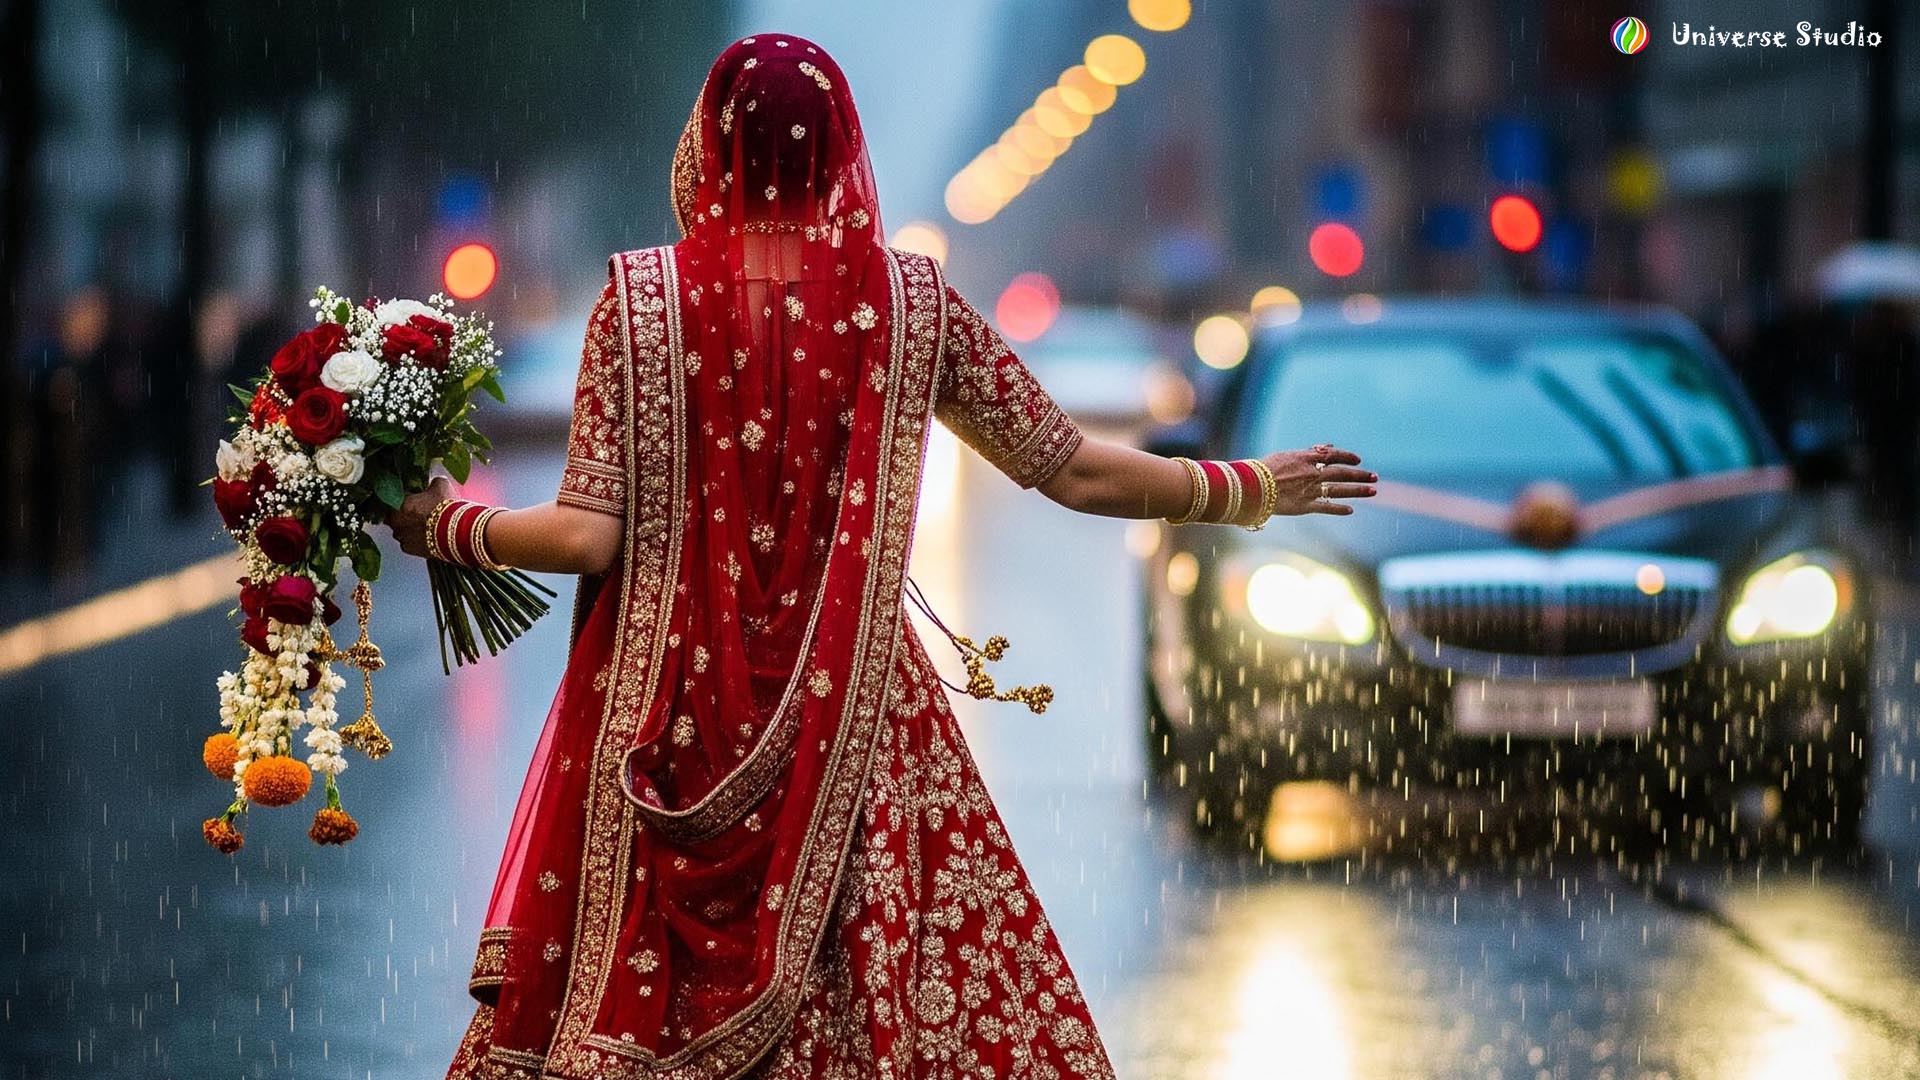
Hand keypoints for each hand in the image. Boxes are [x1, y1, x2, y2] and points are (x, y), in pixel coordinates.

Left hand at [388, 476, 454, 557]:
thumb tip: (433, 483)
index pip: (392, 498)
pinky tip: (428, 536)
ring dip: (410, 528)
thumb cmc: (446, 507)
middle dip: (404, 514)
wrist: (455, 532)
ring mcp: (401, 537)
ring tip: (427, 525)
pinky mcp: (410, 550)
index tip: (414, 498)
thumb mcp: (441, 485)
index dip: (404, 498)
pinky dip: (416, 540)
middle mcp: (395, 522)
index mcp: (398, 503)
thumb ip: (432, 483)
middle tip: (419, 512)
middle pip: (394, 516)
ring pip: (401, 531)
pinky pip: (409, 543)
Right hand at [1260, 444, 1375, 515]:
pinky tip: (1350, 510)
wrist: (1251, 486)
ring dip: (1358, 490)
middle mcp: (1312, 473)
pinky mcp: (1304, 506)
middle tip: (1374, 477)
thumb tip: (1328, 446)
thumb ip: (1309, 452)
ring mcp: (1310, 490)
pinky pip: (1326, 507)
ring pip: (1339, 490)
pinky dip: (1339, 509)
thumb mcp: (1287, 455)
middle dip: (1360, 475)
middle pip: (1342, 473)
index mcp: (1306, 458)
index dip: (1347, 457)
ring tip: (1373, 491)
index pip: (1333, 455)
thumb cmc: (1264, 468)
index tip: (1358, 460)